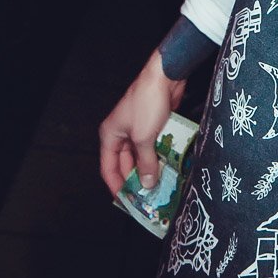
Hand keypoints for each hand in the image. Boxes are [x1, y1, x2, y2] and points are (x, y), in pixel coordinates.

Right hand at [99, 50, 186, 196]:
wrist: (166, 76)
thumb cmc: (147, 101)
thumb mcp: (144, 137)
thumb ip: (145, 162)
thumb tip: (147, 182)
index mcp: (111, 135)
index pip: (108, 167)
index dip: (116, 185)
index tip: (126, 201)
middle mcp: (122, 133)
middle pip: (126, 163)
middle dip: (136, 179)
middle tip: (147, 197)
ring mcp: (139, 129)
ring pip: (142, 156)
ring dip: (151, 168)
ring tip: (161, 185)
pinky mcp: (154, 125)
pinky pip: (155, 147)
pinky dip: (161, 157)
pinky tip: (169, 168)